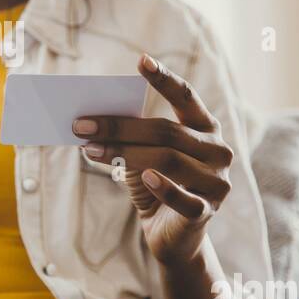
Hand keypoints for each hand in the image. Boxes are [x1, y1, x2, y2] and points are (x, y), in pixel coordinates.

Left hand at [72, 53, 232, 266]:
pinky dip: (163, 187)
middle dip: (120, 126)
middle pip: (166, 131)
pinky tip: (143, 178)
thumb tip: (90, 121)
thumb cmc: (156, 187)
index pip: (187, 97)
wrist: (173, 237)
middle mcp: (217, 151)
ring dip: (124, 153)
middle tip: (81, 125)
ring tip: (90, 150)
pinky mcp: (206, 211)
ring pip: (167, 160)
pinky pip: (183, 198)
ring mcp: (216, 182)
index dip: (164, 79)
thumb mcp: (143, 157)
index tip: (141, 60)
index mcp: (205, 128)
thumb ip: (130, 137)